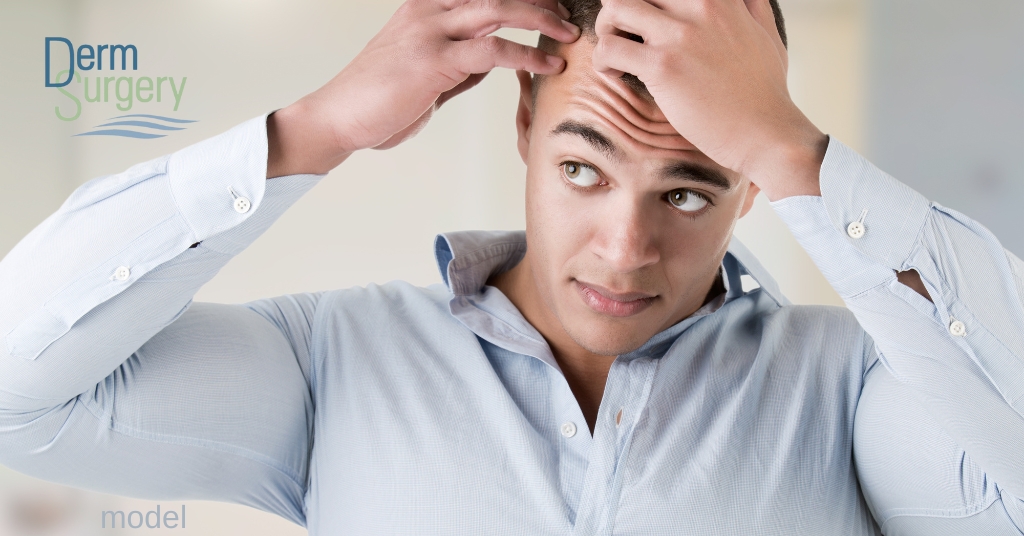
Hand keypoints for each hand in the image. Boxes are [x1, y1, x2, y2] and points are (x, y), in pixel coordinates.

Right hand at [268, 0, 580, 177]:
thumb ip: (457, 61)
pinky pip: (492, 50)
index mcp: (425, 6)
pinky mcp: (435, 60)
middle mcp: (428, 9)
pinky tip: (548, 64)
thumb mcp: (423, 71)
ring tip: (568, 33)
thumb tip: (491, 62)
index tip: (548, 3)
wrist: (338, 116)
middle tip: (566, 12)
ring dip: (540, 19)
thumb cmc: (377, 100)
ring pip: (499, 8)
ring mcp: (431, 31)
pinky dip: (526, 55)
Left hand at [590, 0, 826, 199]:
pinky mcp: (663, 65)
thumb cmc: (765, 92)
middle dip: (621, 10)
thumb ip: (751, 7)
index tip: (647, 21)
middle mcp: (700, 6)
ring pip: (616, 7)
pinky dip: (603, 60)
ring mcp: (680, 34)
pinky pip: (610, 48)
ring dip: (606, 28)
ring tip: (614, 53)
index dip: (650, 3)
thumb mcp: (766, 34)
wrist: (767, 133)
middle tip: (622, 34)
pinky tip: (616, 74)